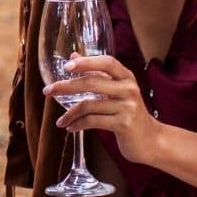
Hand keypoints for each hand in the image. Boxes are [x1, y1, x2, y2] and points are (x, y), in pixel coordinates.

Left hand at [43, 55, 165, 165]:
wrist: (149, 139)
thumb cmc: (128, 112)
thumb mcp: (116, 90)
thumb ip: (97, 74)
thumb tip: (73, 57)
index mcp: (126, 77)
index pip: (107, 62)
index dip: (86, 62)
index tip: (66, 66)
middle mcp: (129, 88)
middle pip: (92, 83)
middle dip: (66, 87)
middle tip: (47, 91)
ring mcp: (128, 106)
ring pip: (89, 105)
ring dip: (69, 114)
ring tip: (60, 120)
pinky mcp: (124, 124)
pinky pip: (93, 121)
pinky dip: (78, 125)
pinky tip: (70, 128)